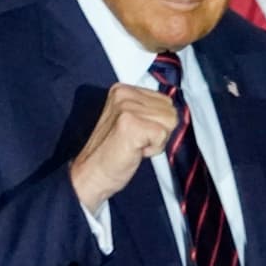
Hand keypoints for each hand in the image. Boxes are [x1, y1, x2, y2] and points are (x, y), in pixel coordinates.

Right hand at [69, 83, 180, 212]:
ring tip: (134, 145)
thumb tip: (174, 111)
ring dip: (156, 140)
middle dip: (159, 131)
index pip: (165, 101)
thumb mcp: (128, 121)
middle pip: (170, 111)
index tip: (137, 133)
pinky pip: (163, 135)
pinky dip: (154, 149)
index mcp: (123, 90)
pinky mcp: (132, 124)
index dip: (157, 123)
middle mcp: (124, 94)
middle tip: (135, 141)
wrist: (91, 175)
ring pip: (170, 122)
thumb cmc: (110, 153)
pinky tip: (135, 151)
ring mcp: (127, 108)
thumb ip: (147, 111)